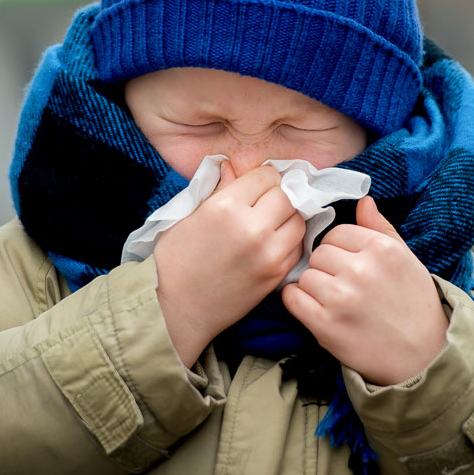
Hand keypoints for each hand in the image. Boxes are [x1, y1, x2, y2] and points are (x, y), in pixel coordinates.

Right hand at [154, 161, 305, 366]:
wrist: (177, 308)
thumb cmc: (175, 260)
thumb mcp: (189, 215)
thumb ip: (217, 189)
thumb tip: (231, 166)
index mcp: (225, 207)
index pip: (266, 176)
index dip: (261, 179)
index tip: (254, 186)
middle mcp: (252, 228)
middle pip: (287, 196)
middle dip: (277, 196)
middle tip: (263, 204)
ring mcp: (268, 254)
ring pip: (298, 220)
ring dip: (287, 218)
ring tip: (270, 223)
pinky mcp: (276, 275)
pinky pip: (297, 247)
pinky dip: (289, 241)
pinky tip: (271, 243)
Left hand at [281, 196, 447, 385]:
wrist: (423, 358)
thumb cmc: (414, 305)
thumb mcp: (406, 260)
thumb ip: (380, 228)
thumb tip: (363, 200)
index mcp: (381, 249)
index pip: (337, 233)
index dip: (340, 249)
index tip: (351, 265)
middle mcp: (361, 270)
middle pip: (319, 253)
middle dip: (326, 268)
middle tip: (344, 285)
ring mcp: (341, 298)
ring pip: (305, 275)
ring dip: (314, 287)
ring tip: (335, 301)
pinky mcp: (325, 325)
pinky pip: (292, 298)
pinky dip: (297, 302)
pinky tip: (315, 309)